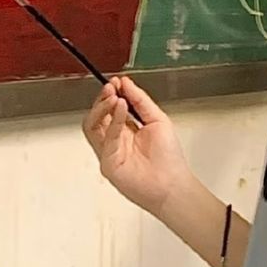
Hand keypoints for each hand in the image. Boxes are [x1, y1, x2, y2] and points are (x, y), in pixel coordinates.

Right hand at [83, 76, 193, 217]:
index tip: (117, 82)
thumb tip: (126, 83)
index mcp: (126, 131)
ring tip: (114, 95)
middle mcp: (115, 141)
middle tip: (111, 86)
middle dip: (103, 98)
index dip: (111, 94)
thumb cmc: (169, 160)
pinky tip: (121, 108)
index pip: (110, 108)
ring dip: (102, 107)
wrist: (173, 185)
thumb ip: (141, 100)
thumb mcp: (158, 120)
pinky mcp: (108, 163)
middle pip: (97, 115)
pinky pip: (104, 138)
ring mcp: (109, 152)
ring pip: (93, 125)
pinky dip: (112, 120)